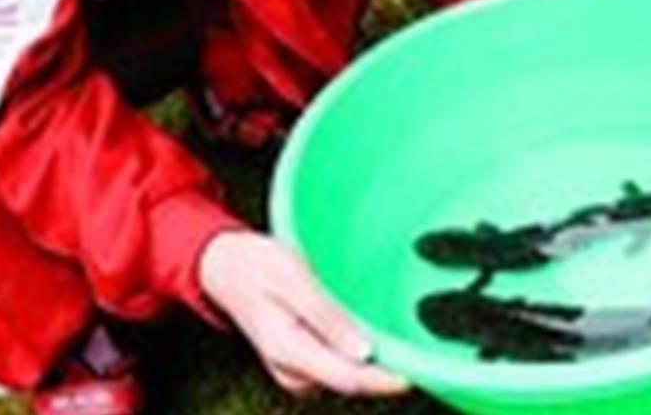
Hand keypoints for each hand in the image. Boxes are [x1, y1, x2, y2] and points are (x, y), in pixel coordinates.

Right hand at [199, 232, 407, 398]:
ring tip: (404, 336)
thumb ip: (327, 316)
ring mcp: (298, 370)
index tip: (423, 367)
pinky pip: (341, 366)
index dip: (389, 379)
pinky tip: (378, 335)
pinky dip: (362, 354)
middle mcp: (294, 371)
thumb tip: (364, 352)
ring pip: (349, 377)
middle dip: (389, 369)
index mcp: (289, 351)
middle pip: (353, 382)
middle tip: (424, 345)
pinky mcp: (305, 363)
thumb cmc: (258, 266)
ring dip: (377, 362)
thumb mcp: (293, 279)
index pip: (349, 380)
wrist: (226, 268)